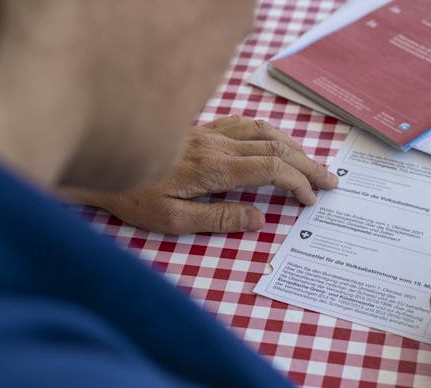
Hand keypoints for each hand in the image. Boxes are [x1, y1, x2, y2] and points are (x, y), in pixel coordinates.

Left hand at [61, 116, 337, 233]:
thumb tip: (260, 218)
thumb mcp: (173, 221)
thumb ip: (219, 219)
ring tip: (312, 164)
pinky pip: (245, 123)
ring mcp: (208, 132)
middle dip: (307, 164)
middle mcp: (216, 144)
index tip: (311, 200)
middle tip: (331, 182)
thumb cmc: (132, 198)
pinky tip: (277, 142)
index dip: (296, 182)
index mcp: (212, 168)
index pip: (269, 168)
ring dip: (293, 146)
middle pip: (275, 146)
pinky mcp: (200, 129)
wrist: (98, 166)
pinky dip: (270, 132)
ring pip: (263, 130)